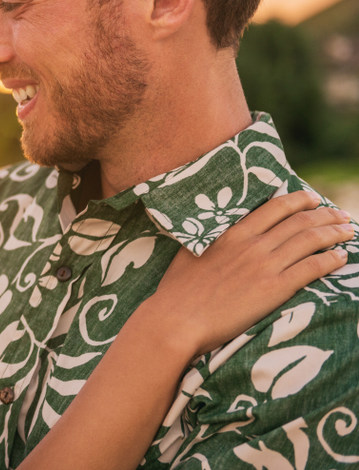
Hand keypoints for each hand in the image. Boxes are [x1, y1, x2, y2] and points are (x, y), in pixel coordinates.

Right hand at [142, 190, 351, 357]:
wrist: (178, 319)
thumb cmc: (178, 290)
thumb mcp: (190, 251)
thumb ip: (211, 239)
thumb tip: (218, 233)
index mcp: (232, 232)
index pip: (275, 207)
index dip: (299, 200)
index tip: (313, 199)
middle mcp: (252, 244)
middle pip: (299, 221)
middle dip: (325, 215)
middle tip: (341, 215)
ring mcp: (265, 266)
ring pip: (310, 241)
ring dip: (334, 233)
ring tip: (348, 231)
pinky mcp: (274, 289)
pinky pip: (311, 269)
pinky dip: (330, 260)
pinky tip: (341, 257)